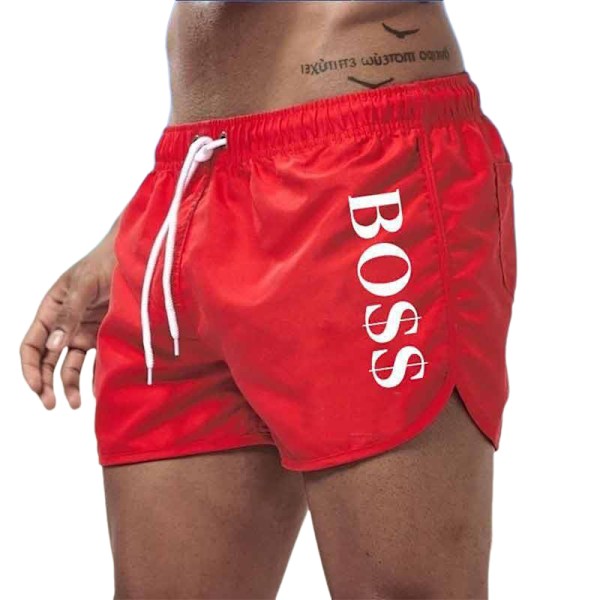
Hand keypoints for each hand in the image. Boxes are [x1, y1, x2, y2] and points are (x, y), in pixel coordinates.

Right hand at [20, 236, 116, 408]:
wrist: (133, 257)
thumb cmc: (103, 263)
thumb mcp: (84, 285)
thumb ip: (69, 313)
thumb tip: (54, 345)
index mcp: (50, 310)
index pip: (31, 345)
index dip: (30, 368)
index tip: (37, 387)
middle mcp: (64, 325)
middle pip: (47, 360)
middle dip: (46, 384)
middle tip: (51, 403)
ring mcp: (83, 332)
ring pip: (68, 365)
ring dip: (68, 385)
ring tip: (75, 404)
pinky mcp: (104, 336)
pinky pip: (95, 361)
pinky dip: (93, 377)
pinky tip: (96, 392)